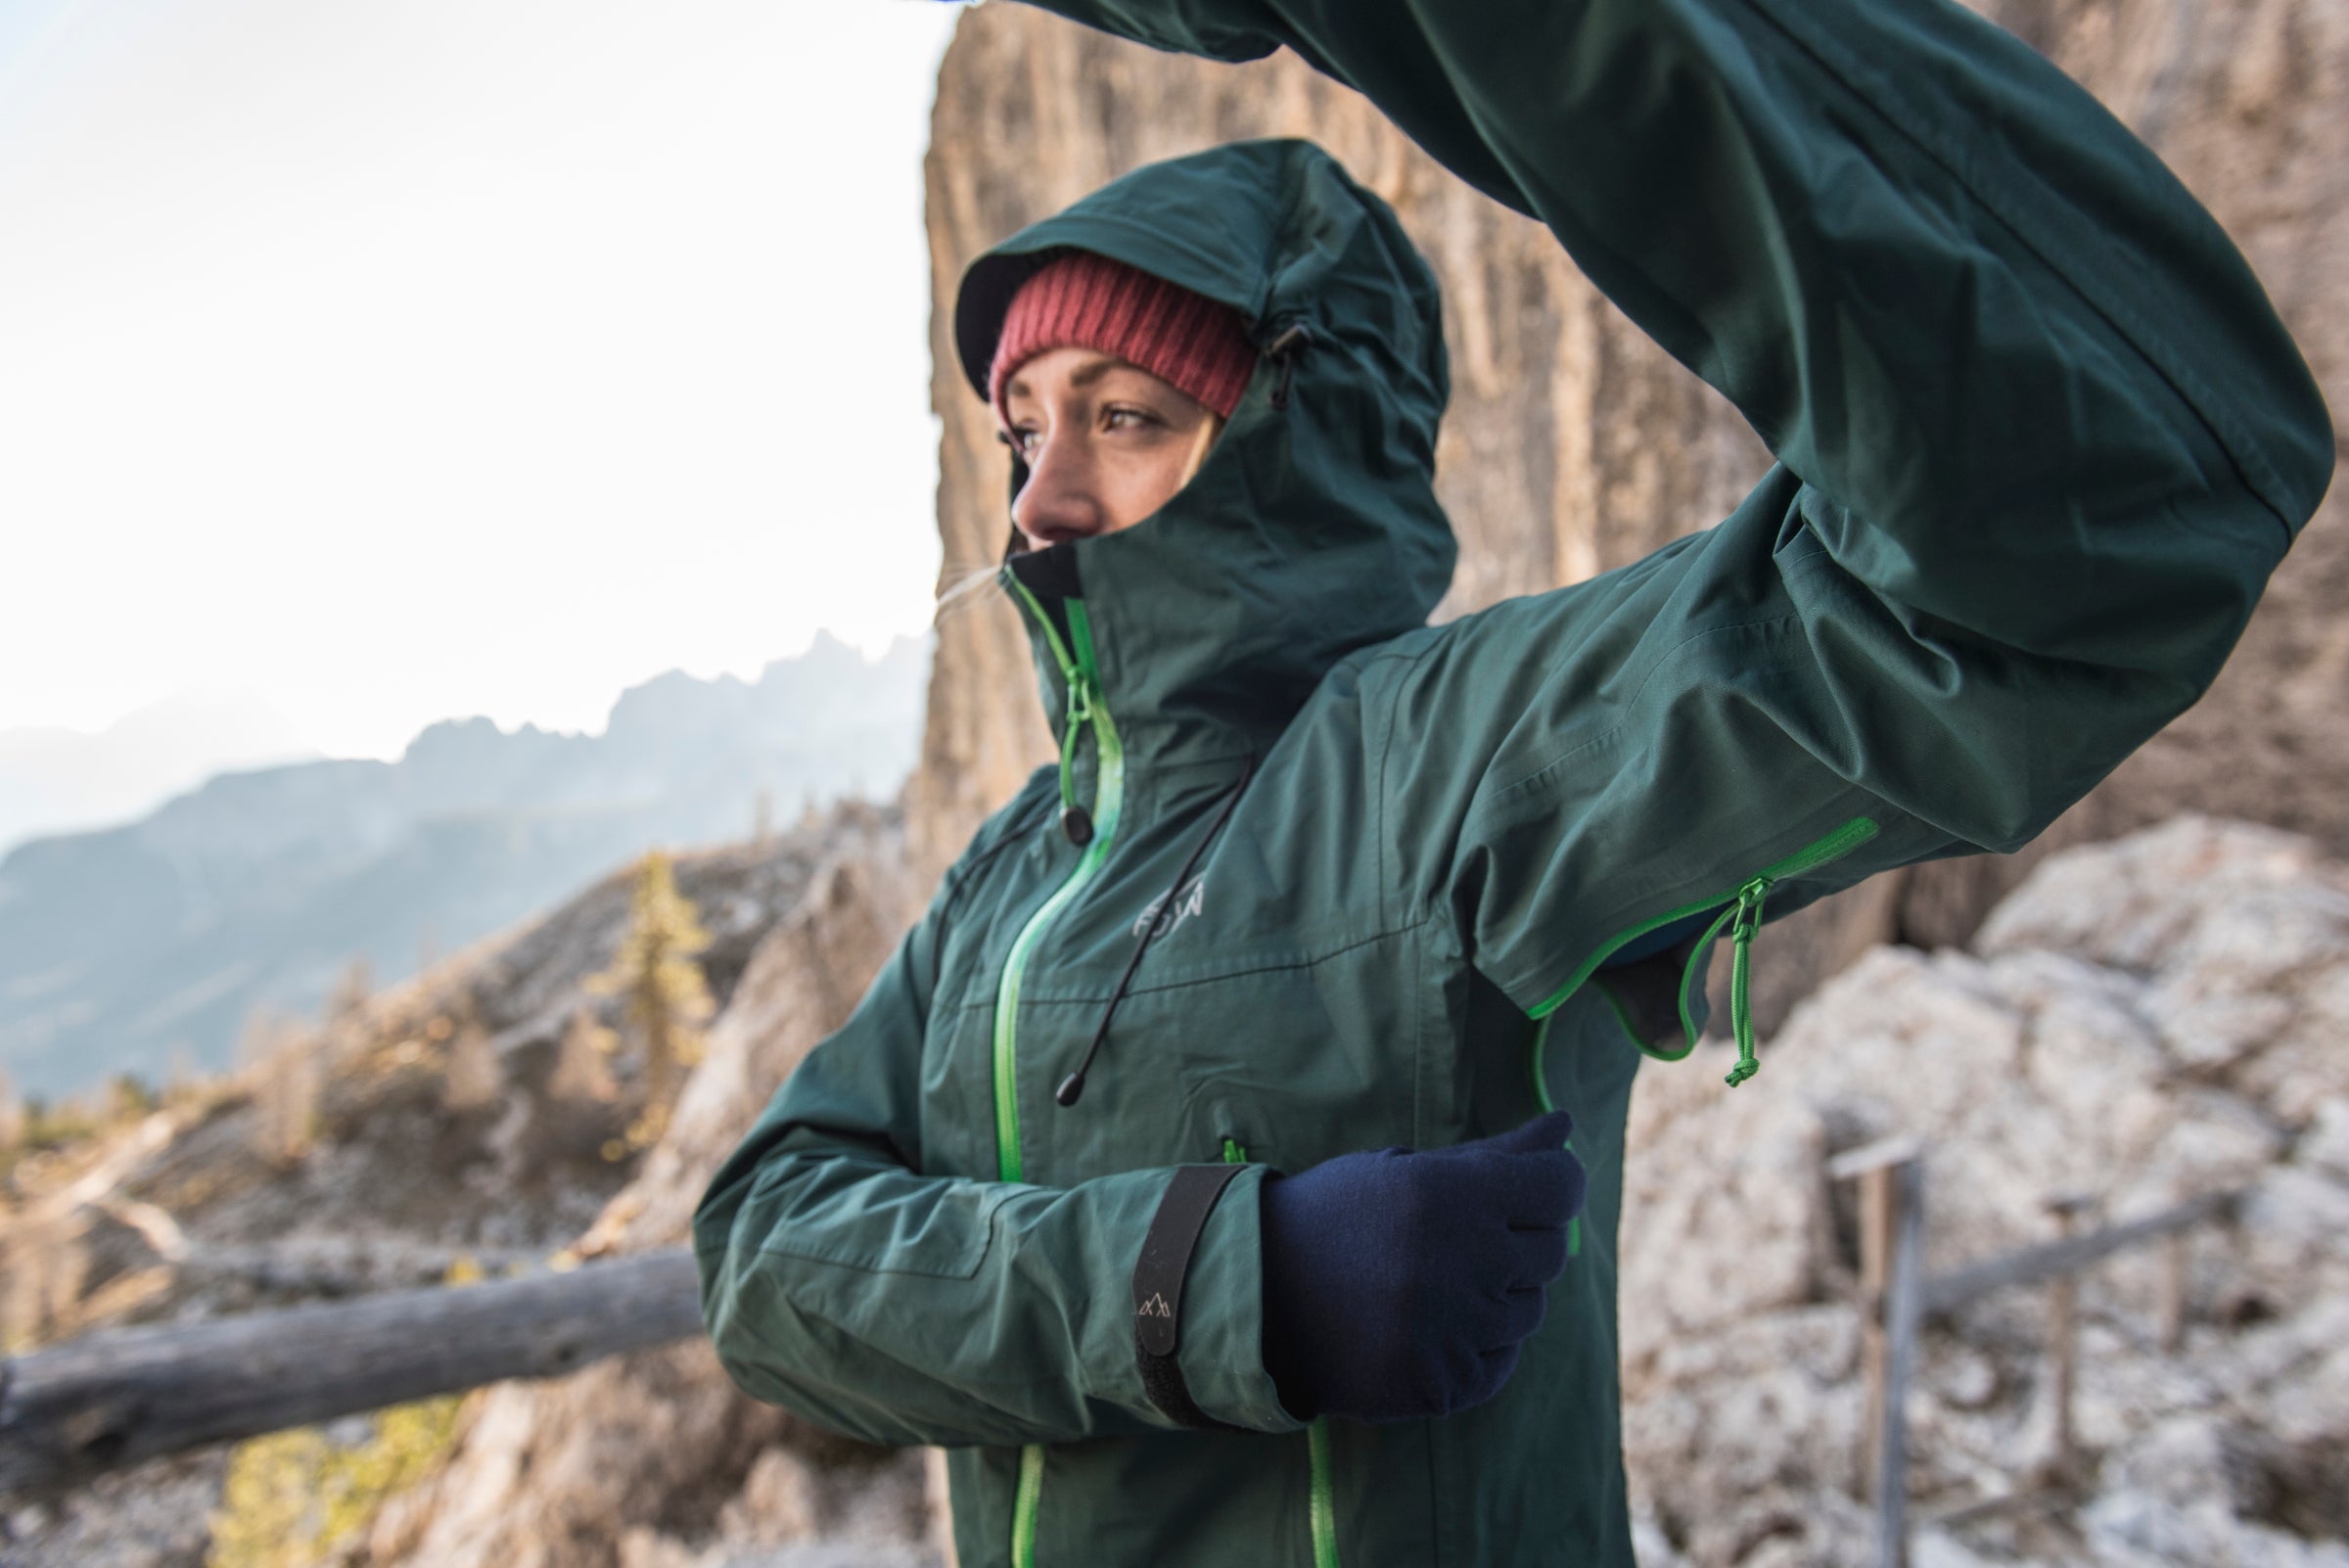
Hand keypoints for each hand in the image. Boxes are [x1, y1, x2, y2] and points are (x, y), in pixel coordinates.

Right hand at [1257, 1111, 1582, 1421]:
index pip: (1559, 1187)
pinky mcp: (1441, 1385)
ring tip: (1430, 1285)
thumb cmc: (1337, 1217)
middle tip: (1458, 1241)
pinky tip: (1426, 1326)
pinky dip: (1476, 1346)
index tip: (1530, 1190)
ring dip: (1495, 1295)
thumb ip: (1495, 1154)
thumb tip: (1565, 1125)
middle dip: (1517, 1240)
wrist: (1256, 1298)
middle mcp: (1461, 1263)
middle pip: (1550, 1252)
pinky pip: (1499, 1362)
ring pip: (1527, 1311)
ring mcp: (1453, 1332)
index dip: (1552, 1185)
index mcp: (1451, 1195)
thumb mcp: (1406, 1169)